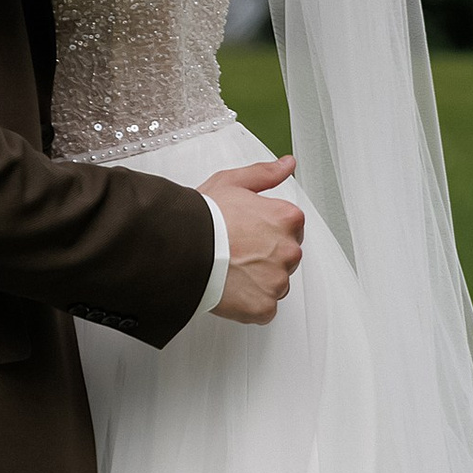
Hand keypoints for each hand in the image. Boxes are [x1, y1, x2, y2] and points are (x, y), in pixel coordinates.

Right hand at [203, 157, 304, 322]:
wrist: (182, 249)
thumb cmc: (203, 218)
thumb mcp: (233, 182)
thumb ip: (265, 174)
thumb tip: (287, 165)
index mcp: (286, 218)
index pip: (291, 227)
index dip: (267, 229)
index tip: (249, 232)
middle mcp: (288, 250)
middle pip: (285, 256)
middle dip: (265, 255)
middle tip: (237, 251)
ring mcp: (277, 280)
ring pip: (275, 283)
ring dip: (258, 280)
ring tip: (230, 270)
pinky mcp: (264, 306)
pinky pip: (264, 308)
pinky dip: (250, 303)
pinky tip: (231, 289)